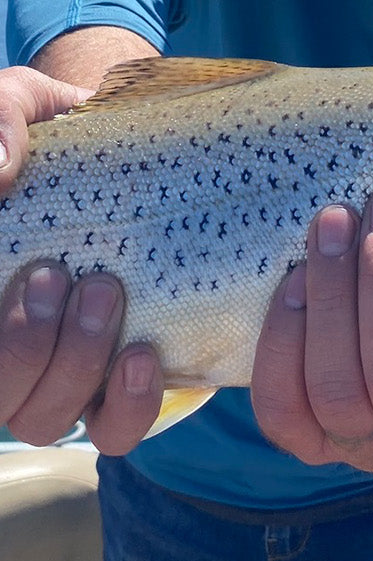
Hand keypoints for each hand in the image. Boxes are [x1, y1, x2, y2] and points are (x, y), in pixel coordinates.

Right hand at [0, 67, 162, 453]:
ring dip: (73, 367)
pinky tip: (144, 356)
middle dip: (23, 347)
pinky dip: (126, 406)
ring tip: (107, 295)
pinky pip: (113, 429)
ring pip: (44, 419)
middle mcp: (15, 342)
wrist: (141, 167)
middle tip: (62, 277)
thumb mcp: (28, 105)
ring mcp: (66, 370)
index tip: (31, 272)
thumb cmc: (73, 142)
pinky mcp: (122, 382)